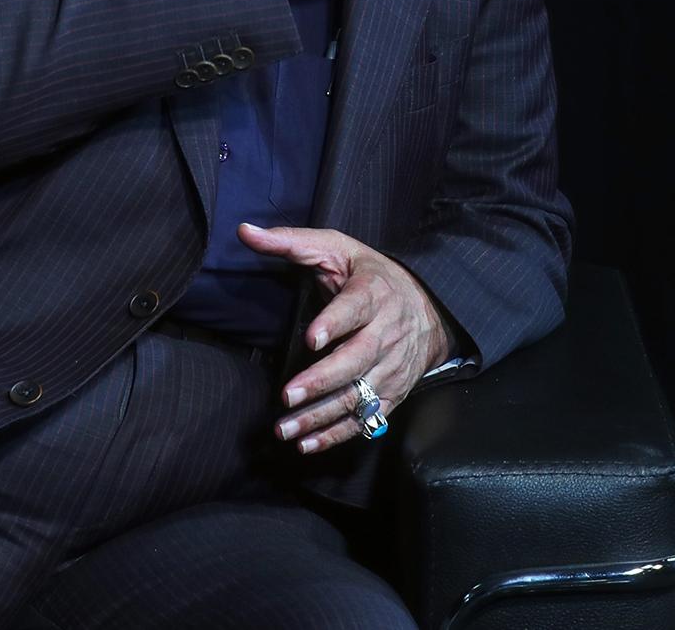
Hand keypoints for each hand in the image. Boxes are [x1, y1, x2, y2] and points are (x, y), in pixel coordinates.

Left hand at [237, 222, 453, 454]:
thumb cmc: (370, 275)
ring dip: (322, 415)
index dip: (335, 324)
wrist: (430, 308)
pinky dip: (338, 434)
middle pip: (356, 360)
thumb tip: (245, 232)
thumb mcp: (335, 248)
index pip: (355, 309)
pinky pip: (367, 419)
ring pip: (358, 395)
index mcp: (373, 293)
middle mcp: (387, 333)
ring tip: (286, 427)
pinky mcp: (392, 393)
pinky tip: (307, 443)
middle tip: (287, 395)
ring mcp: (391, 367)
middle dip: (321, 380)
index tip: (312, 338)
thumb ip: (291, 242)